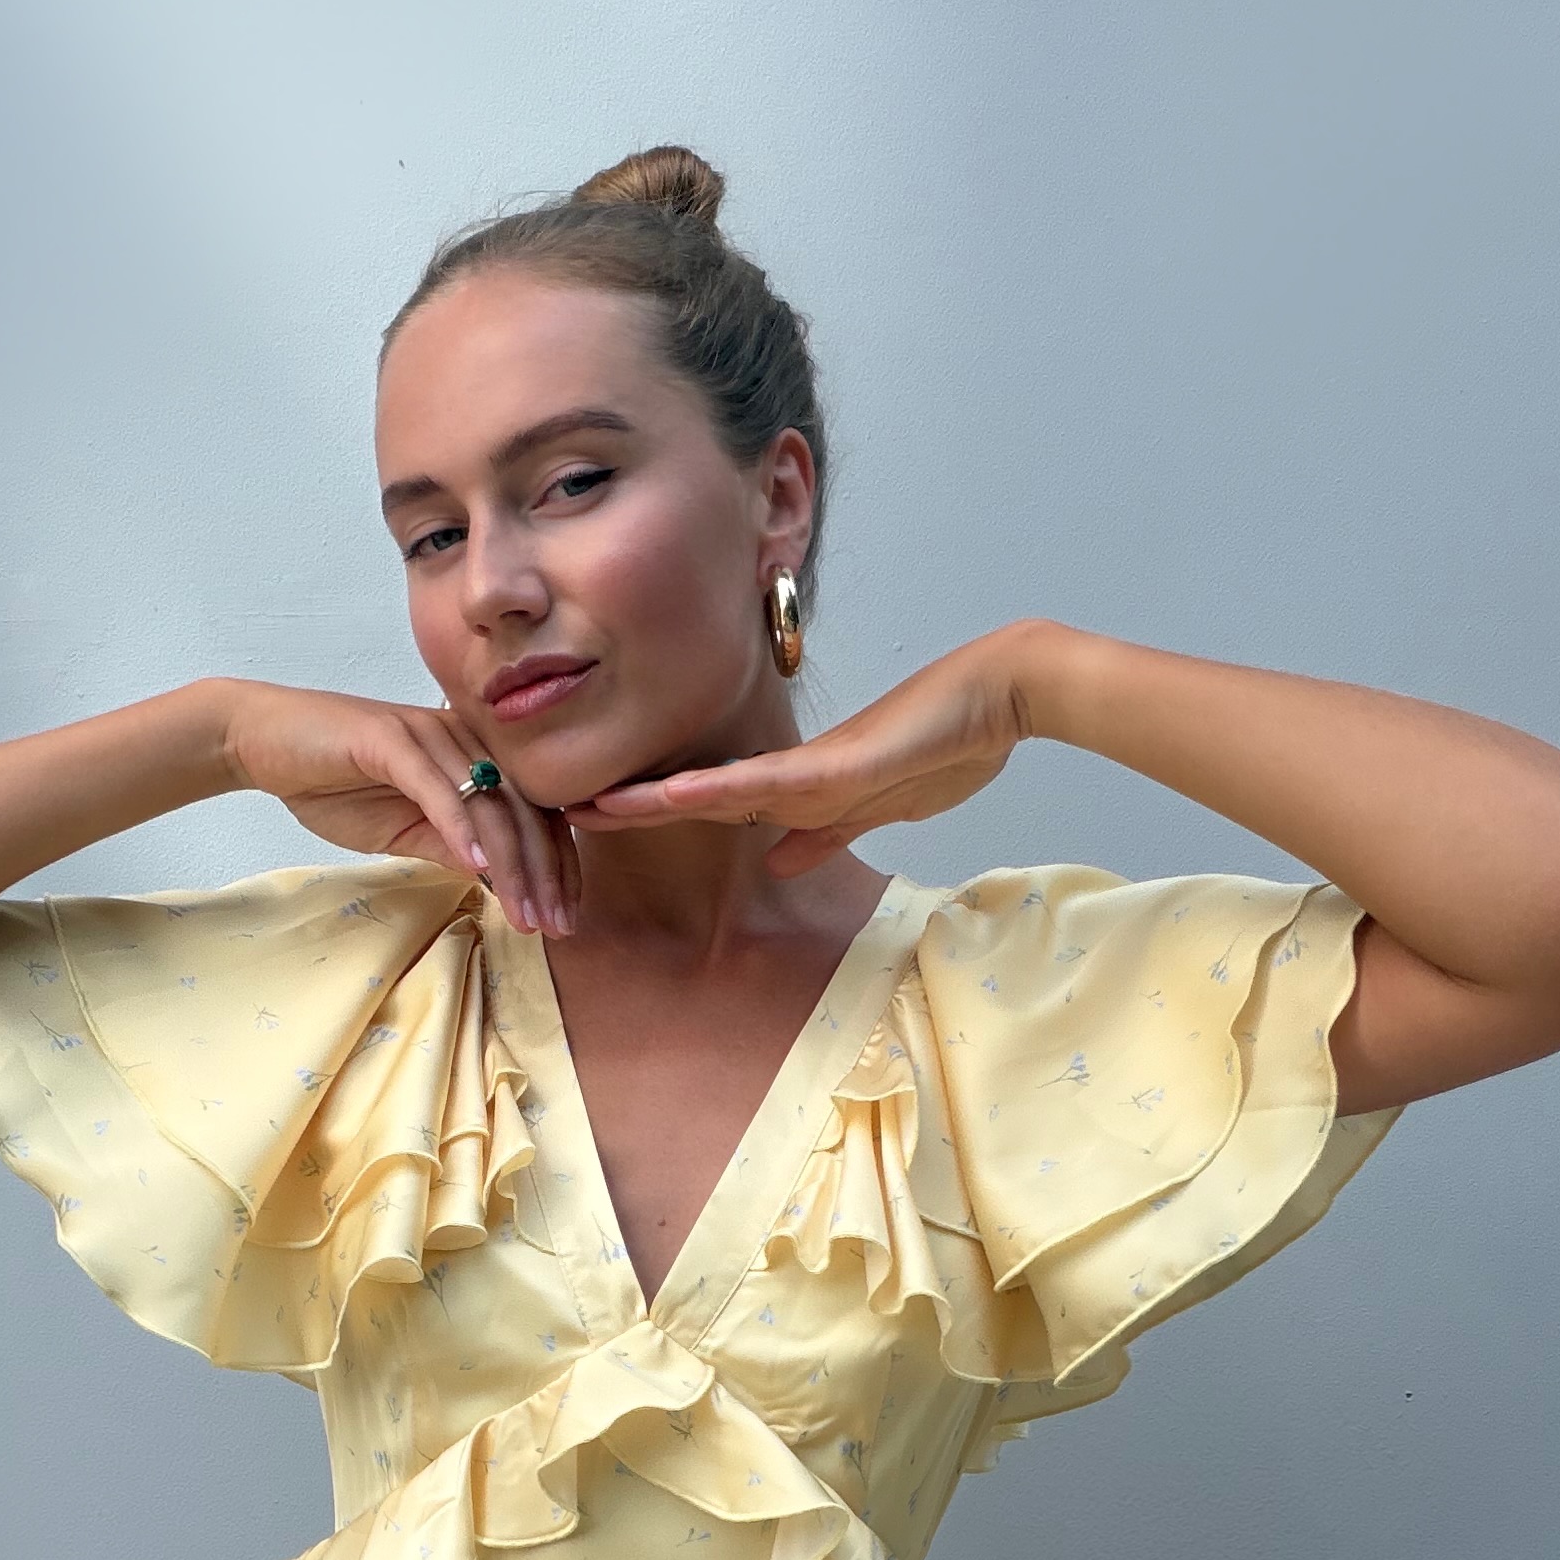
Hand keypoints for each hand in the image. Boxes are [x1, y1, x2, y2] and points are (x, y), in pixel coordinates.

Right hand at [219, 680, 578, 933]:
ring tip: (523, 911)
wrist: (264, 742)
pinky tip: (477, 865)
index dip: (555, 867)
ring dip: (511, 862)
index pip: (534, 812)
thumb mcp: (403, 831)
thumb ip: (450, 847)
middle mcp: (462, 738)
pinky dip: (460, 825)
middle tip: (555, 926)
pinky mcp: (390, 737)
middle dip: (545, 874)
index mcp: (473, 757)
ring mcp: (428, 733)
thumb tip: (499, 880)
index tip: (562, 918)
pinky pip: (437, 784)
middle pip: (524, 808)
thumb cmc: (333, 782)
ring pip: (489, 801)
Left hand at [566, 632, 1034, 874]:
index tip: (597, 819)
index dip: (652, 813)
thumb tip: (777, 862)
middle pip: (693, 796)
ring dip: (649, 802)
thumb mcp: (877, 809)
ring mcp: (808, 768)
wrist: (999, 697)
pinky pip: (759, 786)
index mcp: (798, 789)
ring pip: (710, 789)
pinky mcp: (833, 766)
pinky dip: (712, 794)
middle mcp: (791, 775)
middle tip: (560, 810)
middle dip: (628, 807)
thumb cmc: (947, 743)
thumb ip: (825, 834)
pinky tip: (666, 798)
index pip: (709, 806)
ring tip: (584, 807)